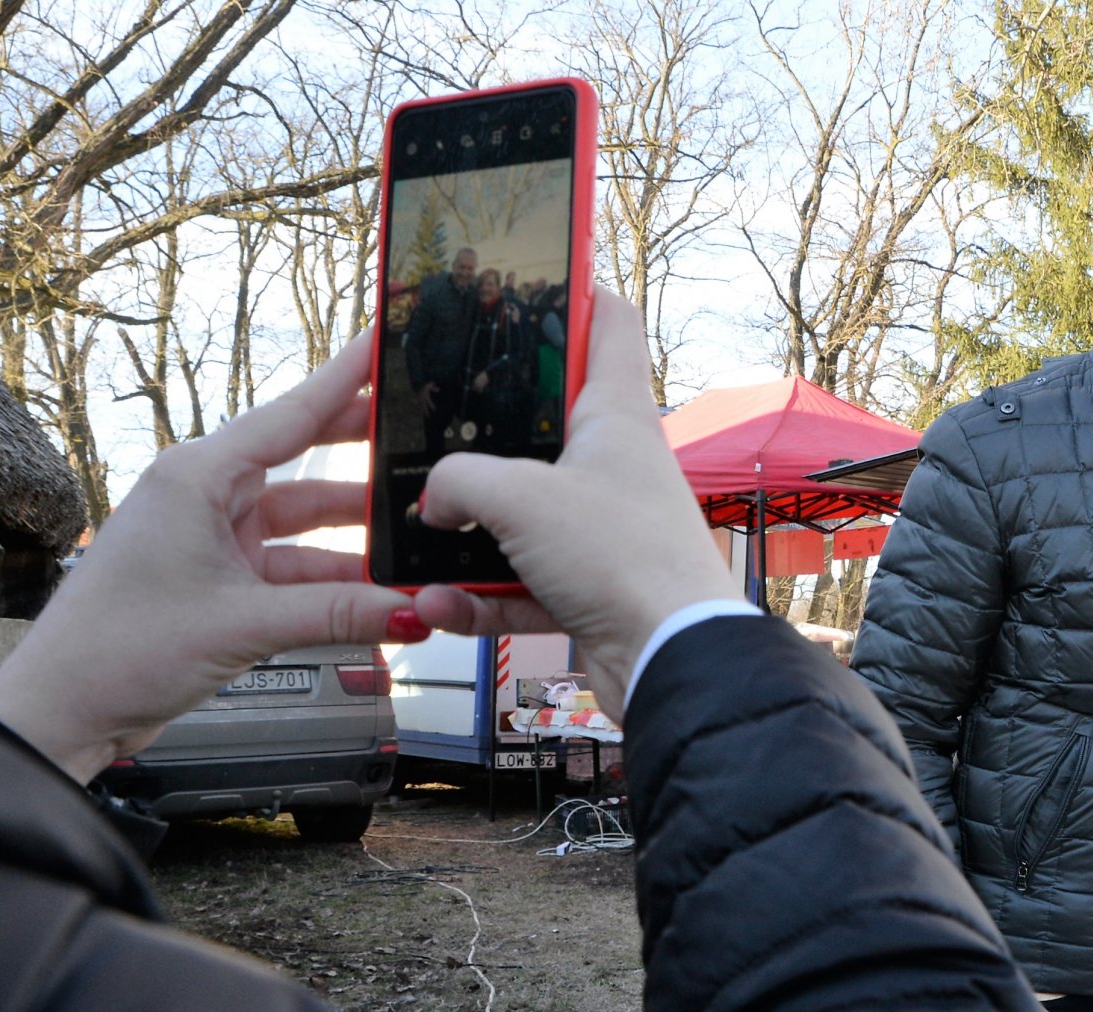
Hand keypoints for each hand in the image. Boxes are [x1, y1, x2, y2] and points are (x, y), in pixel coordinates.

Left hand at [0, 331, 422, 782]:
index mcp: (197, 478)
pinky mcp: (216, 582)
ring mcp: (210, 540)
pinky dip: (331, 583)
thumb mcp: (243, 625)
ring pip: (303, 527)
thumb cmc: (115, 649)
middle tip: (424, 440)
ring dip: (355, 539)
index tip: (384, 344)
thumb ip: (338, 614)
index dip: (346, 380)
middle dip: (364, 456)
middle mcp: (204, 498)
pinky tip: (376, 595)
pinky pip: (291, 569)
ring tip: (415, 542)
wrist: (64, 709)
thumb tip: (412, 609)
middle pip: (303, 464)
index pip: (290, 415)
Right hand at [411, 290, 741, 720]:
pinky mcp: (590, 585)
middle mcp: (612, 464)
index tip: (533, 272)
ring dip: (468, 536)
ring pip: (521, 515)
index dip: (574, 291)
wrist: (668, 658)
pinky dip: (480, 598)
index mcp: (614, 413)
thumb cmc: (626, 561)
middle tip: (434, 427)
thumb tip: (432, 497)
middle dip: (485, 434)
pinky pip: (520, 583)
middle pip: (546, 424)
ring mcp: (602, 527)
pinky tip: (440, 605)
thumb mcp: (518, 497)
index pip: (607, 322)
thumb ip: (458, 482)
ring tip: (424, 544)